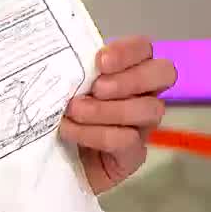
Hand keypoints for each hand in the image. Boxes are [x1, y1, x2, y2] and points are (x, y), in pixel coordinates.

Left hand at [59, 36, 176, 193]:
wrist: (48, 162)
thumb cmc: (57, 117)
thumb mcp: (60, 88)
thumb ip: (70, 70)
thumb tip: (59, 54)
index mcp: (127, 71)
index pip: (144, 49)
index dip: (128, 51)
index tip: (99, 61)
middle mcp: (142, 95)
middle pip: (162, 74)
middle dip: (129, 79)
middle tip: (96, 88)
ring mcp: (141, 126)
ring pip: (148, 109)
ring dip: (107, 109)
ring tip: (74, 111)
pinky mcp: (132, 156)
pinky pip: (128, 140)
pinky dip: (98, 134)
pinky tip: (72, 132)